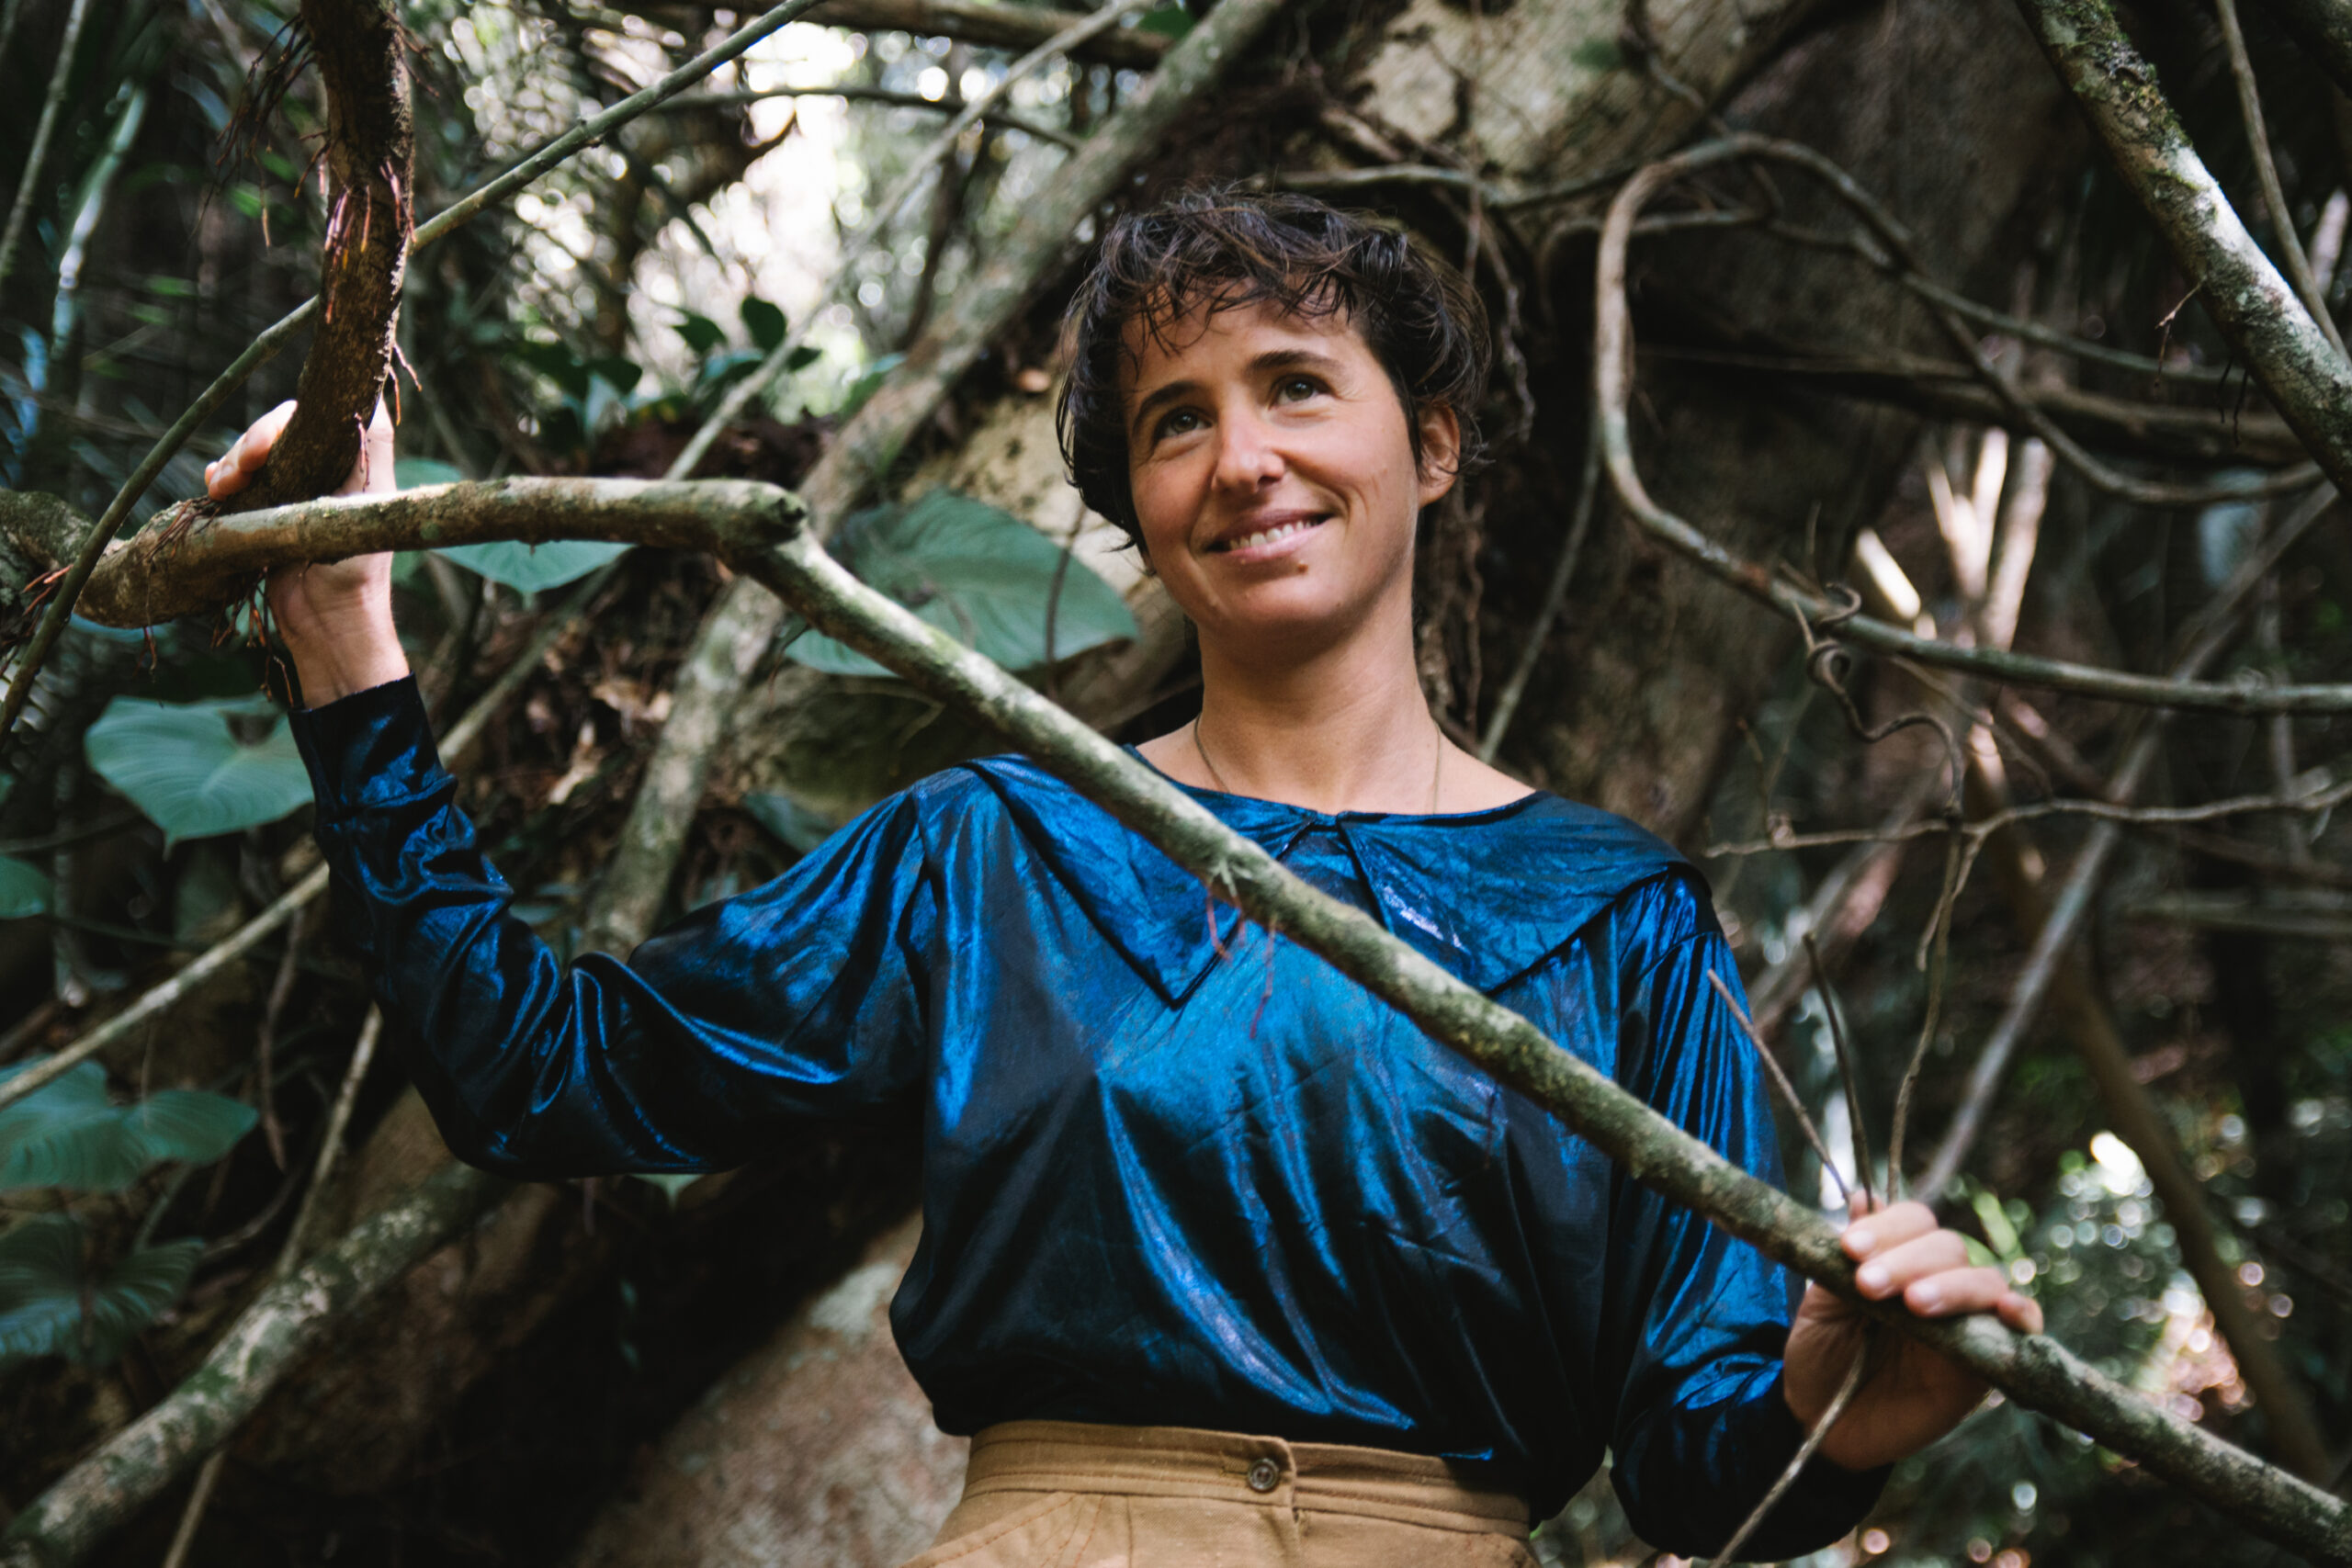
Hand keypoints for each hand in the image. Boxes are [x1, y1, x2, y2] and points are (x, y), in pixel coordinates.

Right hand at [209, 399, 408, 704]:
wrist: (329, 630)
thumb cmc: (355, 579)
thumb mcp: (358, 514)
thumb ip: (356, 463)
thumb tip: (344, 412)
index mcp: (362, 463)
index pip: (330, 410)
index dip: (293, 415)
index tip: (265, 445)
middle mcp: (331, 469)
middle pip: (285, 428)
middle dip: (252, 443)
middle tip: (234, 474)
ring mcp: (297, 488)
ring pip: (258, 453)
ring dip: (233, 463)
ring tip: (220, 488)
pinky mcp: (269, 511)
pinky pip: (240, 480)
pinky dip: (223, 478)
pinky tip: (214, 488)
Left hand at [1782, 1196, 2043, 1471]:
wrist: (1825, 1421)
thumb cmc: (1823, 1356)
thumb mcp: (1822, 1307)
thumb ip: (1843, 1260)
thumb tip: (1862, 1197)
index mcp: (1898, 1258)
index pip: (1913, 1221)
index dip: (1887, 1227)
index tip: (1850, 1249)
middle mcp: (1939, 1281)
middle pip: (1948, 1247)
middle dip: (1908, 1260)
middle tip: (1868, 1286)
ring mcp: (1967, 1320)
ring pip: (1983, 1281)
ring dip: (1951, 1286)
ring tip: (1914, 1304)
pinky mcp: (1988, 1363)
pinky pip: (2023, 1332)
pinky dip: (2022, 1314)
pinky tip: (2007, 1311)